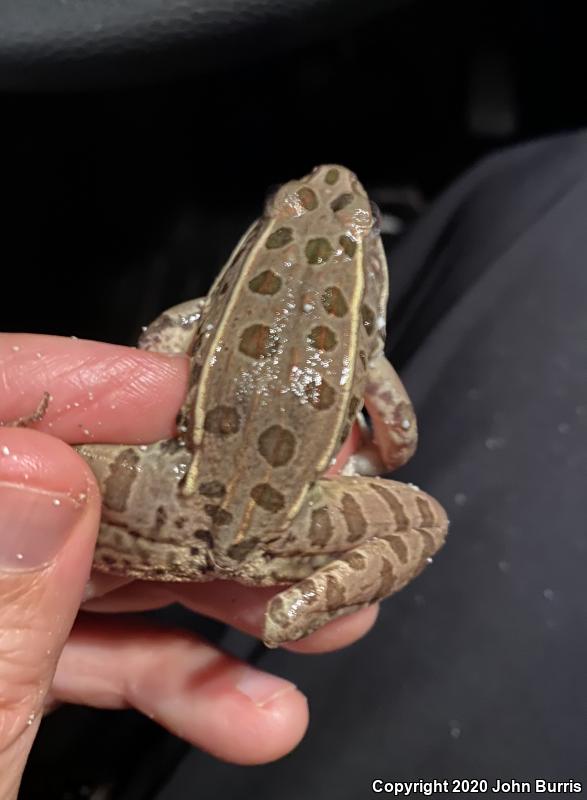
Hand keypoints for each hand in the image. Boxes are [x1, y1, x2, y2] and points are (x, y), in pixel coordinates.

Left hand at [0, 333, 377, 795]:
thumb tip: (40, 474)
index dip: (78, 388)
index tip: (192, 401)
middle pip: (56, 491)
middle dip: (190, 505)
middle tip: (297, 511)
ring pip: (86, 573)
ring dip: (207, 597)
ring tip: (310, 614)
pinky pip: (84, 653)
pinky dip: (171, 676)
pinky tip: (248, 709)